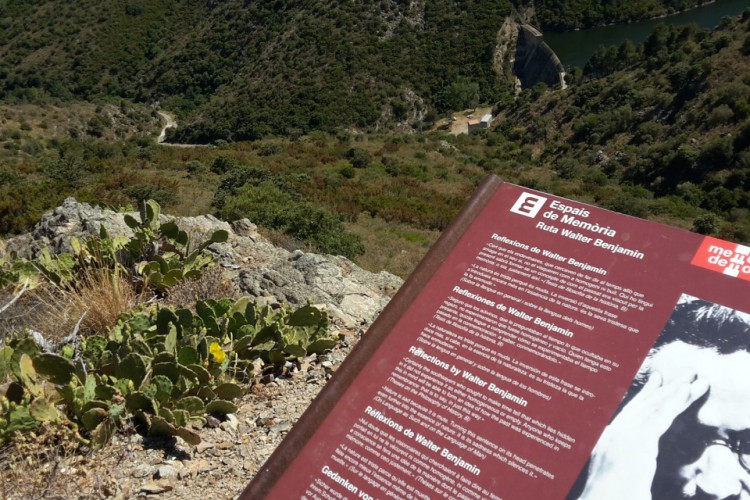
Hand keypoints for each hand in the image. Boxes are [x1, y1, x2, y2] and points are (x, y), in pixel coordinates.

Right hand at [578, 371, 708, 499]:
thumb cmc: (609, 498)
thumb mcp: (614, 477)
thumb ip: (623, 462)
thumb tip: (636, 459)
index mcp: (604, 441)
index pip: (629, 412)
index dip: (646, 394)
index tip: (658, 380)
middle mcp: (611, 433)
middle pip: (643, 406)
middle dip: (666, 389)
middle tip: (685, 375)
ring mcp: (622, 436)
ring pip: (653, 408)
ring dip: (676, 392)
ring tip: (692, 380)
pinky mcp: (637, 442)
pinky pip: (659, 418)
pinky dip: (674, 403)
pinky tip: (685, 391)